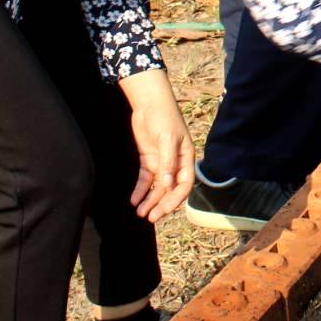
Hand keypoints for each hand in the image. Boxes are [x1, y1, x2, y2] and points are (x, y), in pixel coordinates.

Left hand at [118, 69, 194, 222]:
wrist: (149, 103)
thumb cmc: (164, 118)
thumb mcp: (167, 139)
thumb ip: (168, 162)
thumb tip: (168, 185)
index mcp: (186, 158)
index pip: (185, 184)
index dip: (175, 199)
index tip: (163, 210)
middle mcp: (176, 163)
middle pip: (170, 189)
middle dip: (161, 204)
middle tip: (150, 217)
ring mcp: (162, 162)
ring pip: (158, 187)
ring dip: (150, 200)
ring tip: (140, 213)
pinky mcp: (149, 159)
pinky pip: (146, 179)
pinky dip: (141, 190)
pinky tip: (134, 199)